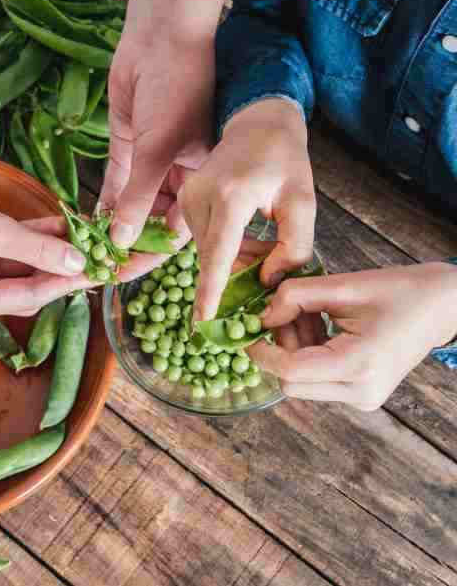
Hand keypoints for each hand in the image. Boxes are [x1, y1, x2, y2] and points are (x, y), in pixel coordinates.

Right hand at [0, 83, 89, 320]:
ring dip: (53, 248)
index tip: (99, 272)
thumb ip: (35, 248)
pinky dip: (38, 233)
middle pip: (29, 284)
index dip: (64, 283)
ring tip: (88, 235)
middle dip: (60, 268)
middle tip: (98, 256)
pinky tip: (66, 223)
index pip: (27, 298)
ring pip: (26, 262)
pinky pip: (18, 242)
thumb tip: (78, 263)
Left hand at [100, 0, 227, 271]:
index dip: (155, 254)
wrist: (161, 37)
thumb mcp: (159, 150)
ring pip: (133, 204)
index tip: (131, 275)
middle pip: (153, 221)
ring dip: (113, 226)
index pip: (180, 228)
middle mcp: (179, 174)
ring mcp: (153, 161)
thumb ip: (139, 197)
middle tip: (103, 269)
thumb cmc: (177, 89)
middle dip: (130, 245)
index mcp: (203, 177)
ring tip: (90, 251)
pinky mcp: (130, 146)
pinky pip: (117, 183)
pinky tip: (87, 223)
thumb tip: (122, 240)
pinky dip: (104, 202)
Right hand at [179, 97, 315, 321]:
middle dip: (238, 273)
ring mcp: (187, 198)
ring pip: (207, 251)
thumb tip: (269, 280)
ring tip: (262, 244)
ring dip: (233, 259)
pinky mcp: (184, 200)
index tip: (203, 321)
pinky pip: (203, 239)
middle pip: (213, 257)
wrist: (257, 124)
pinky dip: (225, 247)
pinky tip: (246, 235)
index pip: (218, 253)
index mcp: (230, 196)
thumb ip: (293, 247)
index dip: (211, 290)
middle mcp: (199, 196)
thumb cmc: (284, 159)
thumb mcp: (303, 202)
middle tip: (269, 270)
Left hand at [248, 263, 456, 410]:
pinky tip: (320, 328)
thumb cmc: (402, 291)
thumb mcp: (344, 285)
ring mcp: (362, 398)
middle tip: (285, 314)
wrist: (445, 306)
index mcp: (358, 365)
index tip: (246, 331)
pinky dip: (308, 356)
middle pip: (291, 382)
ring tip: (311, 316)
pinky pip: (317, 381)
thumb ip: (296, 297)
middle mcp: (360, 391)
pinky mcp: (361, 395)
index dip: (261, 352)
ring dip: (293, 350)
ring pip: (301, 383)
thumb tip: (261, 315)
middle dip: (278, 348)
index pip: (290, 370)